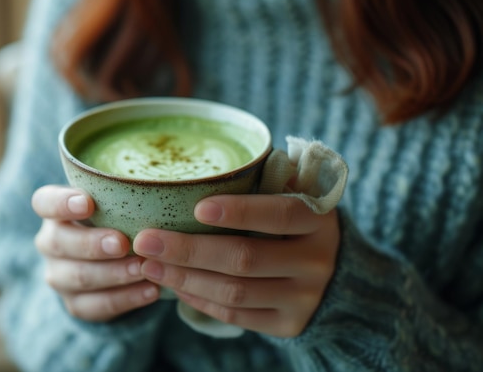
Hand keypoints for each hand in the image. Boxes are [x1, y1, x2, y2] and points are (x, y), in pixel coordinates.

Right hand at [32, 185, 159, 321]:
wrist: (113, 257)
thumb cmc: (118, 216)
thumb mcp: (116, 200)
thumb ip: (124, 192)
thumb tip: (160, 183)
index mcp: (54, 211)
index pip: (45, 203)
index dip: (61, 204)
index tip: (87, 203)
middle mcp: (51, 242)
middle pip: (61, 243)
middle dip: (93, 244)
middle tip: (122, 243)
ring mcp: (60, 275)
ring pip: (79, 277)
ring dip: (114, 274)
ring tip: (144, 268)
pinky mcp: (76, 303)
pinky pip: (97, 306)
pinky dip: (126, 299)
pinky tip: (151, 290)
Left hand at [133, 194, 339, 336]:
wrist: (339, 276)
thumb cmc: (301, 224)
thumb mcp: (299, 195)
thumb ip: (271, 177)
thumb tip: (220, 160)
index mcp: (318, 219)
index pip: (280, 214)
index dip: (240, 211)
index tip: (196, 207)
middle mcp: (316, 261)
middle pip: (245, 258)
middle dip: (189, 250)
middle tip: (146, 240)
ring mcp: (303, 298)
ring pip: (235, 292)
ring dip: (185, 278)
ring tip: (149, 264)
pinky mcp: (289, 325)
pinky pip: (237, 316)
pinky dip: (201, 300)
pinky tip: (174, 285)